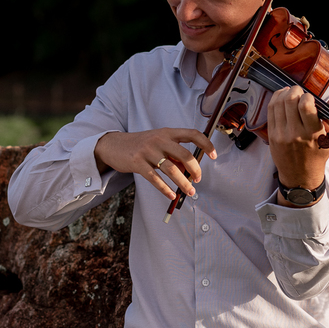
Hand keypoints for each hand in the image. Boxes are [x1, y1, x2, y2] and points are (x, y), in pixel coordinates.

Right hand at [94, 128, 216, 200]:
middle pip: (185, 155)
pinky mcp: (137, 163)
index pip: (192, 134)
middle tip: (197, 180)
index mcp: (167, 132)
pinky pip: (155, 178)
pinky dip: (165, 189)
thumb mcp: (158, 144)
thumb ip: (173, 154)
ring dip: (183, 183)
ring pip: (171, 169)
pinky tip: (171, 195)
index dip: (206, 144)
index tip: (214, 155)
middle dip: (195, 170)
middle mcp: (159, 139)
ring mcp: (148, 151)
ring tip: (188, 192)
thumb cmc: (140, 145)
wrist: (114, 145)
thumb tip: (188, 171)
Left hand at [266, 85, 328, 204]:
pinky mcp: (271, 135)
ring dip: (284, 93)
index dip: (307, 96)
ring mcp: (281, 134)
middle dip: (295, 90)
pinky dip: (275, 100)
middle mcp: (295, 133)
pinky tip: (281, 97)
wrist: (299, 176)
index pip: (305, 105)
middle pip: (290, 101)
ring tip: (290, 92)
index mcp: (312, 133)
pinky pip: (270, 111)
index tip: (309, 97)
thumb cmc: (317, 156)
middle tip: (299, 91)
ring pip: (278, 103)